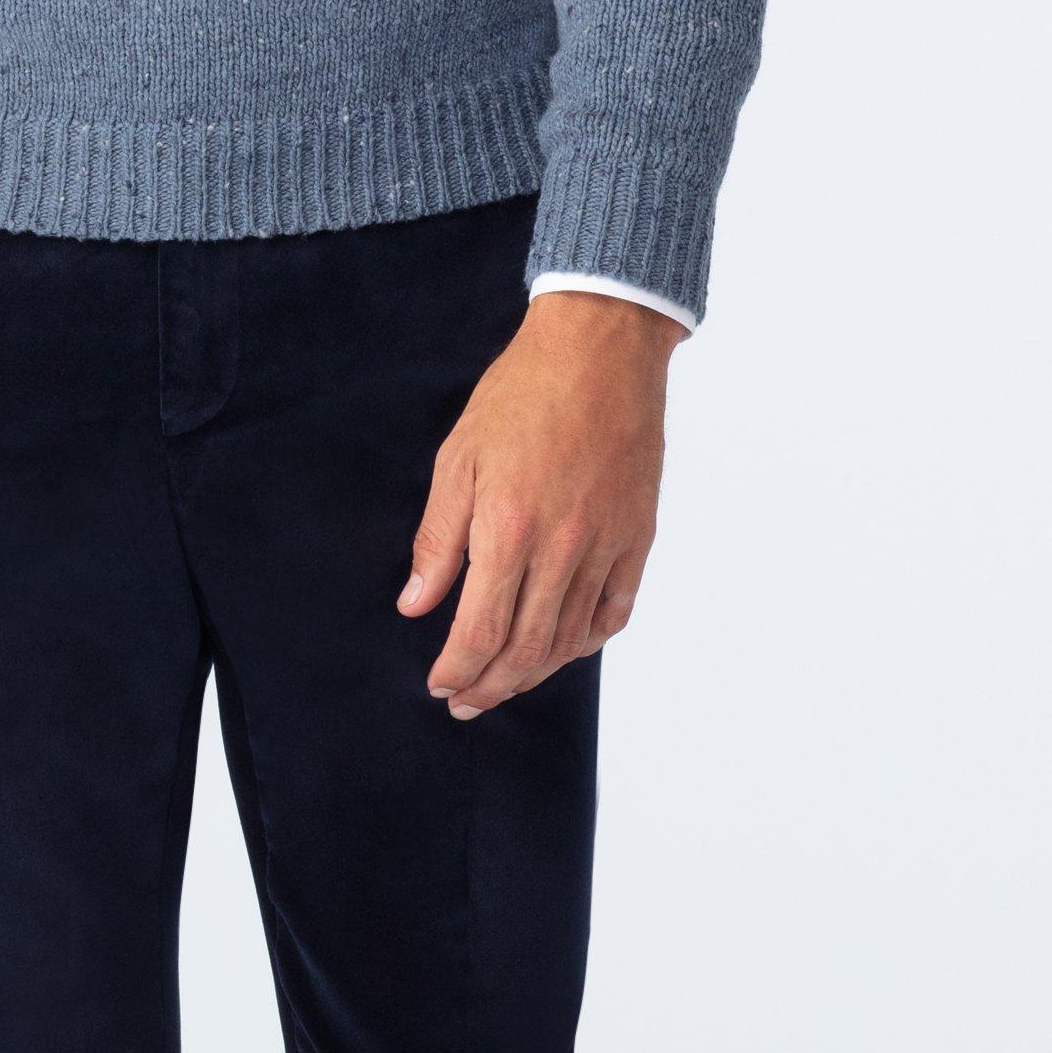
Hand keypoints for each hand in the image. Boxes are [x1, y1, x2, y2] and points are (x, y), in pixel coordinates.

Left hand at [403, 290, 675, 717]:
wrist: (601, 350)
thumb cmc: (522, 394)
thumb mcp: (457, 459)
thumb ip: (438, 540)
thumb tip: (414, 604)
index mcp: (508, 530)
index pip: (479, 632)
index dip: (457, 670)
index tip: (440, 685)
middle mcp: (561, 549)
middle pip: (526, 650)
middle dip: (490, 686)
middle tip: (466, 703)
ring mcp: (606, 545)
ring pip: (570, 639)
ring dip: (534, 672)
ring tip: (506, 682)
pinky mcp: (637, 535)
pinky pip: (615, 610)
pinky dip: (587, 640)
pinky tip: (565, 648)